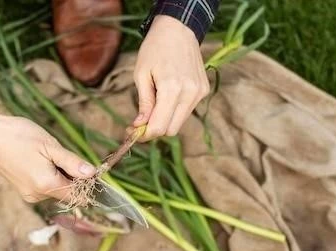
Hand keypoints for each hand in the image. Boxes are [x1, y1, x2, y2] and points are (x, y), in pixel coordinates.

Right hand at [0, 112, 95, 202]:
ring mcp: (29, 194)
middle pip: (67, 194)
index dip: (88, 185)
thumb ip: (72, 162)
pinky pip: (44, 188)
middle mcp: (38, 196)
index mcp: (47, 185)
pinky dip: (49, 177)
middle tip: (64, 155)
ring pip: (56, 190)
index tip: (90, 168)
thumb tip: (92, 174)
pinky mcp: (23, 190)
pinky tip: (40, 160)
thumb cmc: (18, 136)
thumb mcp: (50, 146)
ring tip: (48, 155)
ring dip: (60, 176)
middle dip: (73, 178)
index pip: (78, 196)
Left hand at [133, 15, 209, 139]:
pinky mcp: (203, 90)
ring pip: (179, 123)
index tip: (132, 131)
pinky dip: (174, 110)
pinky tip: (167, 96)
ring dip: (164, 120)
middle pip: (171, 130)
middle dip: (154, 130)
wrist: (178, 29)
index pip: (159, 127)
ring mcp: (199, 93)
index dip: (144, 135)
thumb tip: (140, 126)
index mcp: (172, 89)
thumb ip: (143, 103)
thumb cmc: (154, 49)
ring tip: (153, 105)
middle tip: (140, 122)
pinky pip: (187, 111)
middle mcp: (190, 93)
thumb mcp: (141, 75)